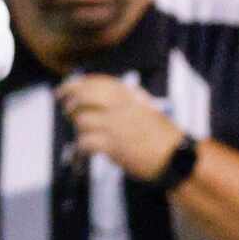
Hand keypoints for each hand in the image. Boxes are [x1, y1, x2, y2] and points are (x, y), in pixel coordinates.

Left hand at [59, 74, 186, 181]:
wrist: (175, 157)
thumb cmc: (160, 135)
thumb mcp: (144, 107)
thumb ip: (122, 99)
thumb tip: (94, 94)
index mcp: (128, 94)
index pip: (94, 82)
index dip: (73, 85)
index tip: (63, 91)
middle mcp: (120, 106)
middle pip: (81, 96)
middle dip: (69, 104)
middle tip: (66, 111)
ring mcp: (115, 125)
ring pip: (81, 121)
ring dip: (79, 131)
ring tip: (87, 138)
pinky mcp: (112, 146)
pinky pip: (84, 143)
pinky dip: (80, 150)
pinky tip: (83, 155)